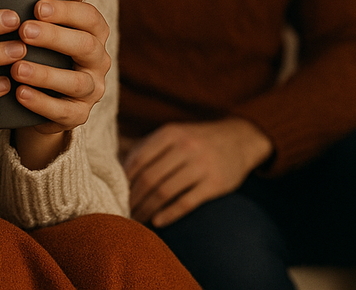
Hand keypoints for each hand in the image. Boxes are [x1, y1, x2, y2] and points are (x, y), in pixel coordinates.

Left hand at [11, 0, 110, 169]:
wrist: (40, 95)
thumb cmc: (46, 44)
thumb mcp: (55, 16)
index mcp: (95, 32)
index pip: (91, 17)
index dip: (67, 11)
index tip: (37, 6)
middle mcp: (99, 61)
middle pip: (85, 47)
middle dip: (56, 37)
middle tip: (23, 30)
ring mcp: (91, 91)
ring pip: (76, 83)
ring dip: (46, 74)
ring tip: (17, 68)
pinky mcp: (77, 117)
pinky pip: (64, 113)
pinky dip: (42, 104)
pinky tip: (19, 95)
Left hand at [124, 118, 272, 226]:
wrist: (240, 139)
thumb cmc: (198, 140)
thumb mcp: (175, 133)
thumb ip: (148, 146)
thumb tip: (116, 162)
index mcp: (171, 133)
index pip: (139, 158)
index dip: (124, 178)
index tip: (115, 192)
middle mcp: (185, 147)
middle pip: (149, 178)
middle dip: (133, 198)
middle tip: (123, 211)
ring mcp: (201, 165)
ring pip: (165, 192)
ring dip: (147, 209)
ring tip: (137, 219)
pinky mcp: (215, 184)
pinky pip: (186, 202)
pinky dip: (169, 214)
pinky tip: (157, 221)